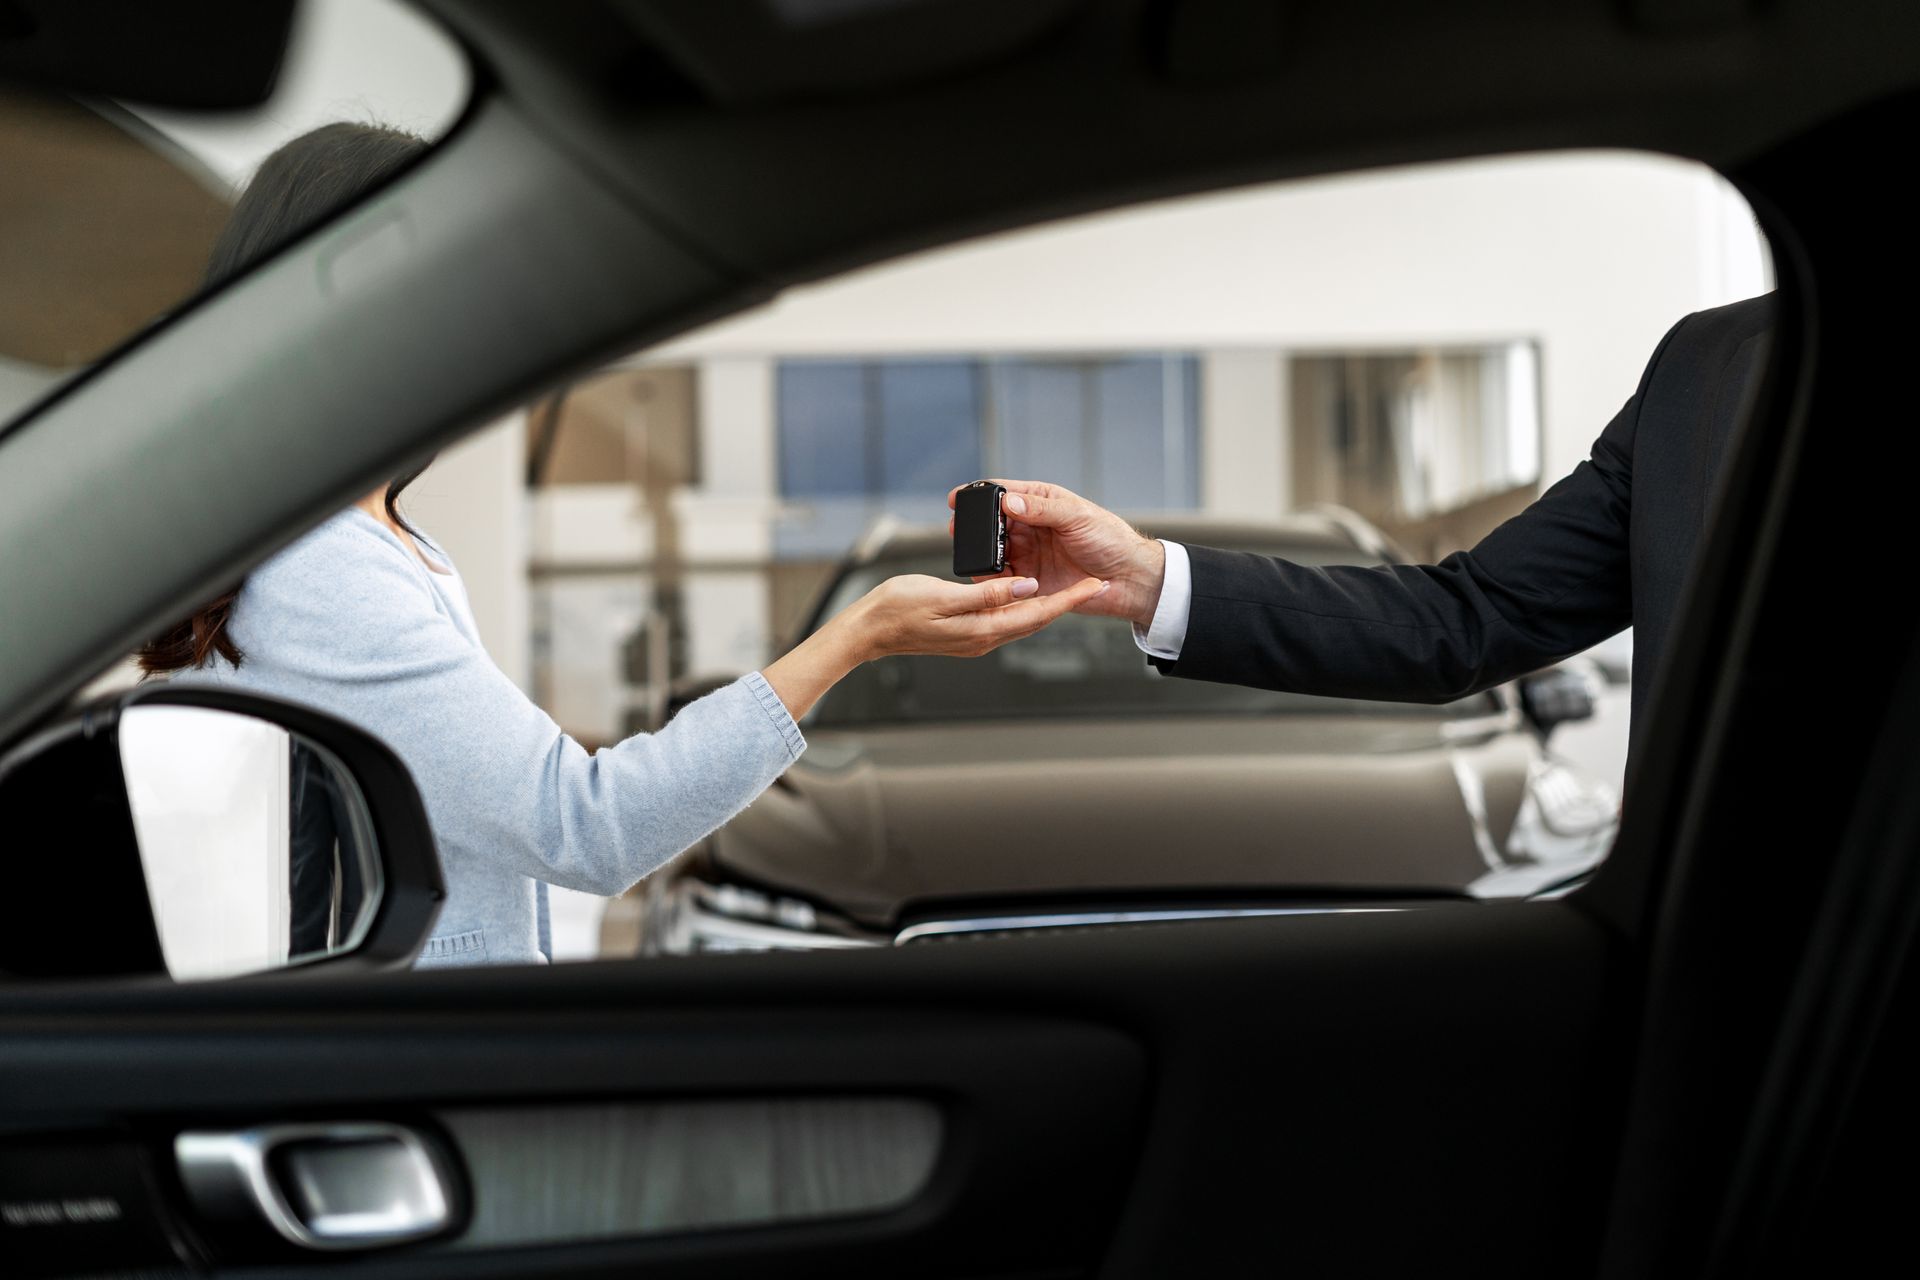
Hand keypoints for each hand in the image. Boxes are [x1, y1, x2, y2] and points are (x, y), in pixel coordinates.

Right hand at [761, 572, 1105, 719]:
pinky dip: (1019, 601)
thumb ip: (987, 593)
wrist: (865, 631)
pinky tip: (1024, 588)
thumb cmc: (896, 610)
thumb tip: (1025, 587)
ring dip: (1045, 602)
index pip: (1037, 614)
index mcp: (982, 629)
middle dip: (1065, 601)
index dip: (1068, 599)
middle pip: (1035, 618)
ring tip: (1069, 584)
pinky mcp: (964, 630)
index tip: (1093, 584)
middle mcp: (983, 637)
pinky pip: (1002, 615)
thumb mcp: (943, 596)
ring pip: (1020, 617)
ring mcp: (974, 636)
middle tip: (1092, 582)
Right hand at [947, 480, 1165, 628]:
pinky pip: (1004, 580)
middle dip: (974, 527)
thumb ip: (1042, 510)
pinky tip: (989, 579)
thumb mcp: (1078, 517)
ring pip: (994, 552)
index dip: (979, 494)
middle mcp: (1032, 527)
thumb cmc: (1111, 540)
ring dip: (983, 554)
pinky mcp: (1032, 580)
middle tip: (959, 531)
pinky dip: (993, 580)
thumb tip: (1009, 503)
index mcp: (1042, 502)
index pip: (1004, 493)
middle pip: (993, 524)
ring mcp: (1030, 554)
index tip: (958, 497)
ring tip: (973, 556)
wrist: (1130, 579)